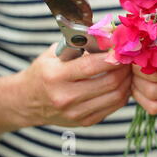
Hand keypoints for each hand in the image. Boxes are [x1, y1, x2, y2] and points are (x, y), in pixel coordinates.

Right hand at [15, 43, 131, 127]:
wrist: (27, 101)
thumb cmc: (45, 71)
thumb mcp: (55, 53)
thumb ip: (80, 44)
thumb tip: (109, 34)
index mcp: (55, 76)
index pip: (92, 66)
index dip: (113, 57)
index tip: (122, 48)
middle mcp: (65, 97)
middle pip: (109, 82)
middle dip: (124, 68)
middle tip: (129, 58)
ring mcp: (76, 113)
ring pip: (116, 95)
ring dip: (127, 80)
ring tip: (127, 69)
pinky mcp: (85, 122)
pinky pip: (114, 106)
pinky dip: (123, 93)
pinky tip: (122, 83)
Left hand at [131, 55, 156, 115]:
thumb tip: (136, 38)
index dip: (143, 56)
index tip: (137, 50)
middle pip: (153, 80)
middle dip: (137, 70)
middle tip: (132, 62)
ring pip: (151, 94)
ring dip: (137, 83)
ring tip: (135, 72)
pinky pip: (153, 107)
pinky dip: (141, 96)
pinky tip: (140, 84)